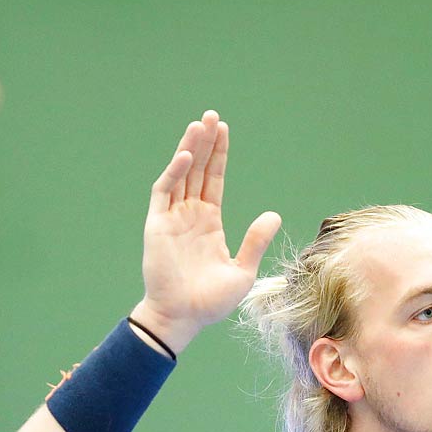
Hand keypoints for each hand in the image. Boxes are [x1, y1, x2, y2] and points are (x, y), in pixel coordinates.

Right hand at [133, 110, 281, 352]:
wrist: (184, 317)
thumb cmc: (211, 301)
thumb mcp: (243, 270)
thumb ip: (255, 240)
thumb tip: (274, 214)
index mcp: (209, 223)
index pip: (213, 180)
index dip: (219, 155)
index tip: (224, 130)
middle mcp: (189, 216)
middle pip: (198, 170)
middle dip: (205, 142)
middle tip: (212, 115)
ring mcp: (172, 218)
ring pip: (181, 174)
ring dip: (190, 149)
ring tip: (201, 123)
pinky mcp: (157, 224)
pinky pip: (165, 192)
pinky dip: (175, 172)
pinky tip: (188, 156)